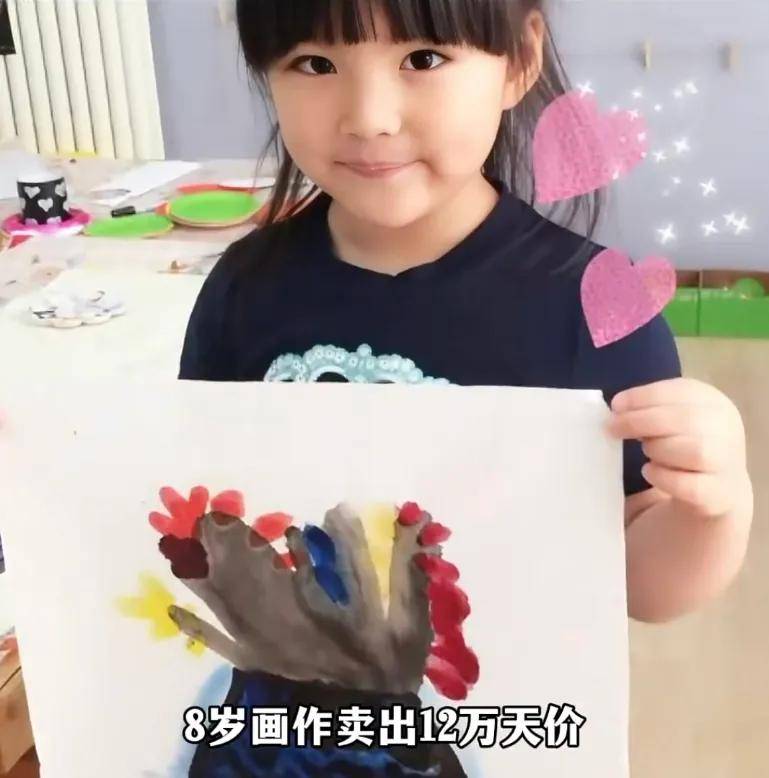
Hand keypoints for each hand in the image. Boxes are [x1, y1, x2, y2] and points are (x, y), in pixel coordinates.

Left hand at [609, 378, 750, 519]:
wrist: (720, 484)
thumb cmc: (686, 442)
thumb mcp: (674, 417)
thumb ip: (650, 409)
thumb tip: (618, 408)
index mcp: (713, 402)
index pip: (681, 391)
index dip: (643, 396)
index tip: (615, 405)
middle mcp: (726, 429)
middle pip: (686, 419)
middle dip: (640, 421)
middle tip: (613, 428)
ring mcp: (726, 462)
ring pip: (694, 451)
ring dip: (658, 449)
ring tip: (647, 451)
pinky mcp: (718, 493)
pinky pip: (689, 485)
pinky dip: (662, 476)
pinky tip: (650, 471)